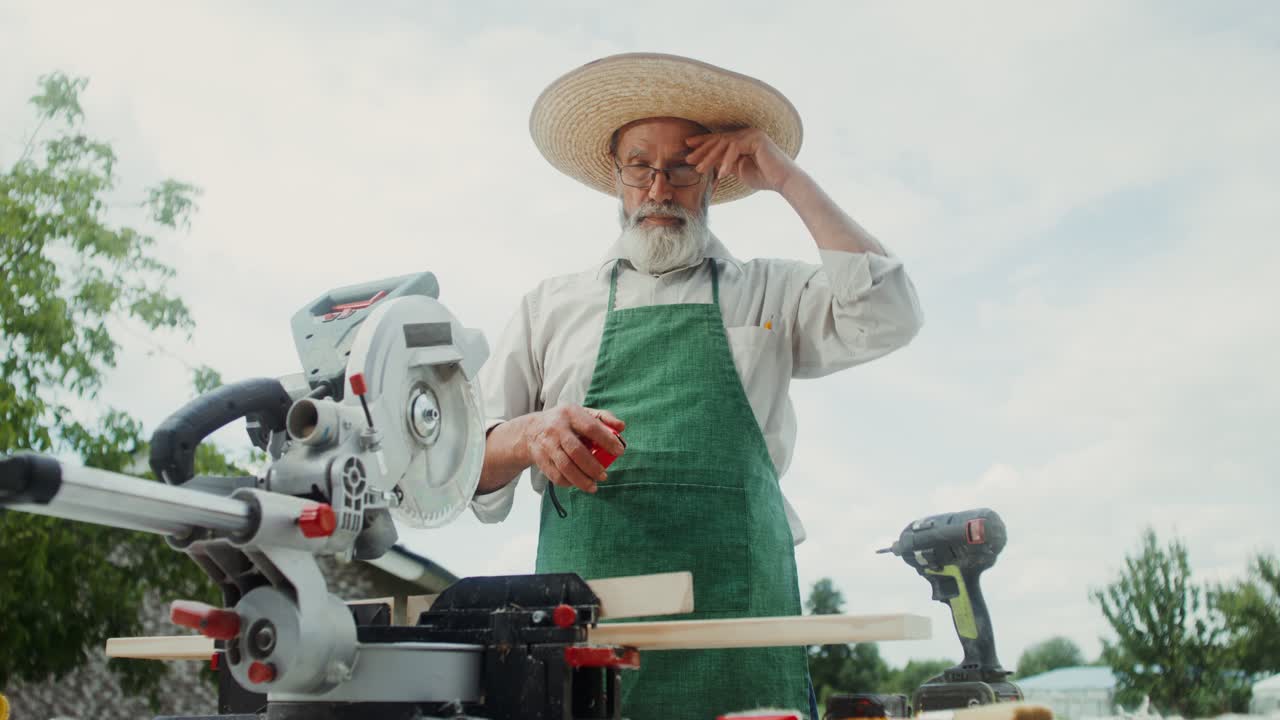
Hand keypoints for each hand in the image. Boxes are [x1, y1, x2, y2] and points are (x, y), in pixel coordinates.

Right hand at [524, 405, 625, 493]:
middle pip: (576, 451)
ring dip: (582, 480)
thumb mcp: (583, 413)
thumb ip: (604, 418)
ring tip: (594, 486)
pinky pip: (556, 476)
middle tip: (604, 476)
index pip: (591, 427)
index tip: (619, 451)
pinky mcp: (541, 460)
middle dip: (593, 466)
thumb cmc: (565, 422)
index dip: (607, 440)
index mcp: (570, 413)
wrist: (532, 430)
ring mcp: (547, 445)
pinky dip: (569, 483)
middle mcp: (556, 428)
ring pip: (565, 467)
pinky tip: (579, 483)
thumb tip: (621, 427)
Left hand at [685, 128, 799, 192]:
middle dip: (702, 149)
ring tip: (699, 169)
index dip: (703, 143)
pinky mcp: (756, 139)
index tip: (688, 149)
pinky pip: (735, 148)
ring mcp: (752, 134)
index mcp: (743, 138)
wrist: (783, 181)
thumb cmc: (764, 177)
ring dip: (710, 157)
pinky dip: (727, 161)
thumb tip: (711, 163)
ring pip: (725, 143)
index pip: (720, 139)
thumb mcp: (739, 169)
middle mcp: (747, 133)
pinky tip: (722, 173)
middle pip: (720, 139)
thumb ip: (727, 163)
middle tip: (688, 159)